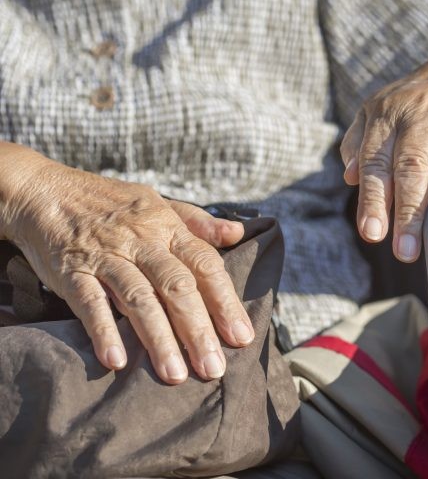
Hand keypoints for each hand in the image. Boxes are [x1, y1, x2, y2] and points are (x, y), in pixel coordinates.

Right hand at [1, 153, 253, 383]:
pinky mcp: (72, 271)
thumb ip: (198, 221)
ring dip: (158, 339)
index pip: (204, 265)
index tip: (241, 336)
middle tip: (213, 367)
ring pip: (138, 299)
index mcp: (167, 228)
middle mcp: (141, 241)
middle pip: (176, 287)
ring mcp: (106, 256)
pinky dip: (103, 331)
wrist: (46, 191)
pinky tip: (117, 361)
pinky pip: (90, 302)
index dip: (225, 301)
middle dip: (197, 330)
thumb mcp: (158, 202)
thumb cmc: (110, 202)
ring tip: (174, 374)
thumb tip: (237, 232)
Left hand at [341, 53, 427, 261]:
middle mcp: (422, 114)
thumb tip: (350, 177)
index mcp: (387, 117)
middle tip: (407, 251)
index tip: (373, 234)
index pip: (376, 162)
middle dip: (409, 209)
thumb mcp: (378, 114)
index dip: (374, 199)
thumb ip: (359, 144)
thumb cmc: (413, 107)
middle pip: (413, 164)